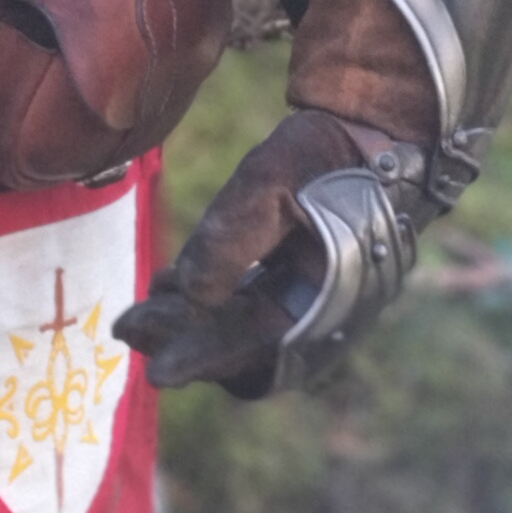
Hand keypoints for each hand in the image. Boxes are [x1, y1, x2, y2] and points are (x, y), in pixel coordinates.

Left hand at [115, 108, 383, 395]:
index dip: (204, 359)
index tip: (157, 374)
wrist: (380, 138)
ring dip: (194, 325)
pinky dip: (215, 305)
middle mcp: (331, 315)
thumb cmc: (327, 154)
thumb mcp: (273, 181)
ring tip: (143, 315)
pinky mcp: (307, 287)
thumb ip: (231, 237)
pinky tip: (174, 287)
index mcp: (332, 297)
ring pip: (248, 332)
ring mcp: (321, 304)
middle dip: (188, 342)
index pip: (258, 344)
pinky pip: (256, 310)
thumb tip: (188, 293)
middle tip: (131, 329)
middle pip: (248, 349)